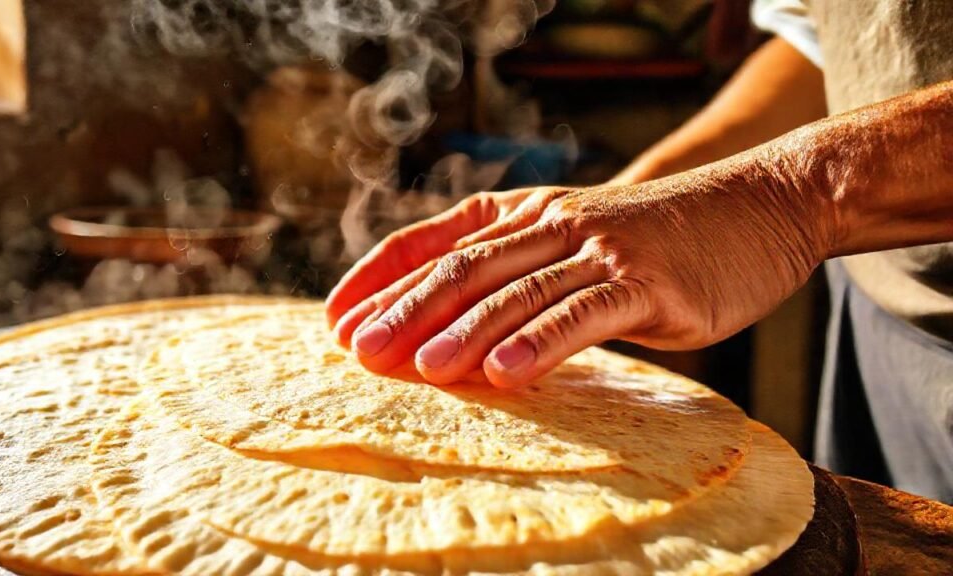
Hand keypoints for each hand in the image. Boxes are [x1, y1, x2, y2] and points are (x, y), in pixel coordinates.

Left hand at [327, 161, 834, 387]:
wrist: (757, 206)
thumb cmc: (658, 237)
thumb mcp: (578, 238)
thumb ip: (524, 271)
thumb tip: (458, 329)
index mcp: (528, 212)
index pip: (437, 239)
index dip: (382, 275)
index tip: (336, 317)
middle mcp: (553, 223)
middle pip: (463, 267)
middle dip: (405, 311)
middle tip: (358, 351)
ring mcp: (598, 249)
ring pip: (516, 291)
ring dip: (463, 331)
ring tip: (418, 369)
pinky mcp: (644, 283)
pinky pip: (582, 314)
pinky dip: (540, 343)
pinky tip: (505, 372)